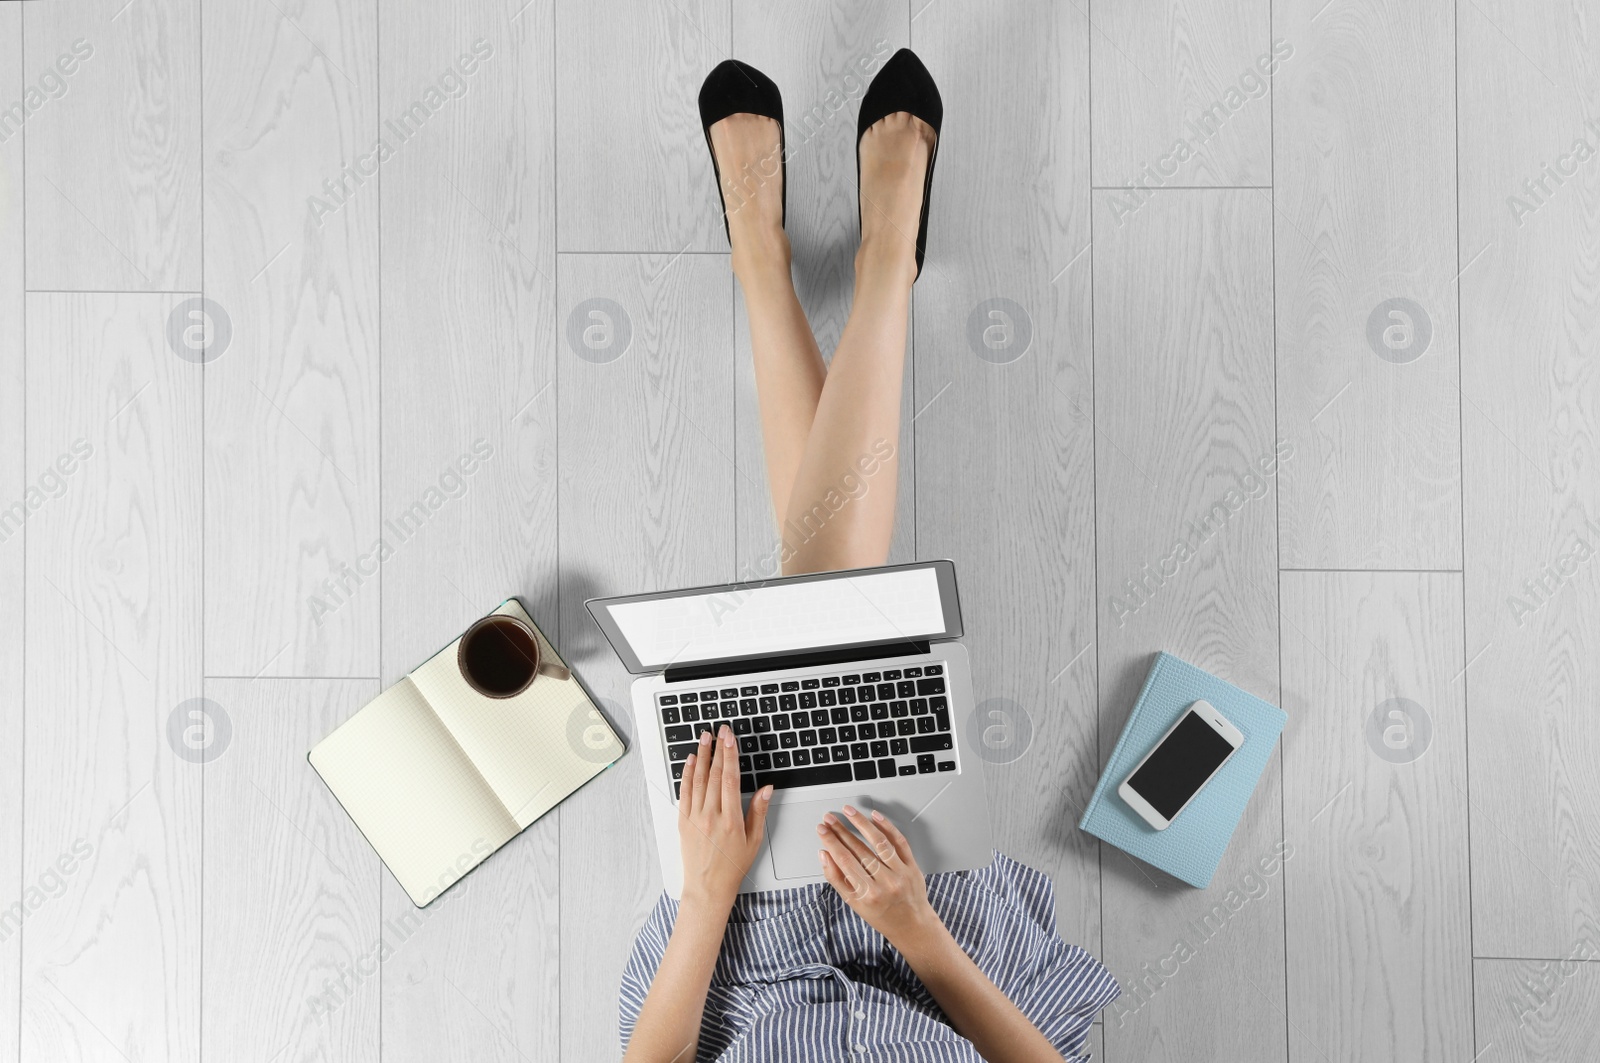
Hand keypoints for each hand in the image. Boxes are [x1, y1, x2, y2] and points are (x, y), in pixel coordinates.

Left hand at [678, 725, 771, 908]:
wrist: (708, 887)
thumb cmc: (732, 865)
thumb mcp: (754, 840)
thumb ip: (759, 812)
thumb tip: (766, 789)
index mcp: (731, 820)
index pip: (731, 779)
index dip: (731, 755)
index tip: (730, 739)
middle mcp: (711, 816)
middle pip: (715, 775)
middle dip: (718, 749)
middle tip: (719, 731)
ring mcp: (695, 818)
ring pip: (698, 779)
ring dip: (702, 756)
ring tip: (704, 738)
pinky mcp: (683, 821)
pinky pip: (684, 792)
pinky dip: (687, 774)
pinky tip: (690, 761)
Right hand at [817, 805, 940, 947]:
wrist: (913, 926)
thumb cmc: (882, 916)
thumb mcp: (854, 904)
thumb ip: (837, 879)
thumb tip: (824, 855)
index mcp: (867, 895)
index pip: (844, 861)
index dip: (831, 842)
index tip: (822, 830)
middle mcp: (885, 883)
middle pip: (859, 849)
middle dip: (841, 830)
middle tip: (830, 818)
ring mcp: (900, 873)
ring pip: (879, 842)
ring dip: (861, 823)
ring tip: (849, 812)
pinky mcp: (912, 866)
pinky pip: (899, 842)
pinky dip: (887, 827)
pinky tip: (875, 817)